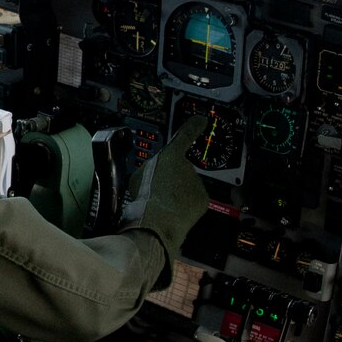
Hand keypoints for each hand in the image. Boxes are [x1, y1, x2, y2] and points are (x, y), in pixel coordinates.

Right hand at [121, 112, 210, 253]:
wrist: (156, 221)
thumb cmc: (143, 198)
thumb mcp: (138, 175)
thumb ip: (151, 168)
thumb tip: (156, 174)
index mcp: (170, 156)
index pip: (185, 136)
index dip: (194, 126)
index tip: (201, 120)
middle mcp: (187, 166)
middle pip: (180, 170)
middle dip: (172, 179)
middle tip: (157, 191)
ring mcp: (197, 183)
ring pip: (187, 186)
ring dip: (177, 193)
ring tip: (162, 204)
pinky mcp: (203, 199)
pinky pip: (193, 200)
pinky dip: (185, 206)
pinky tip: (173, 211)